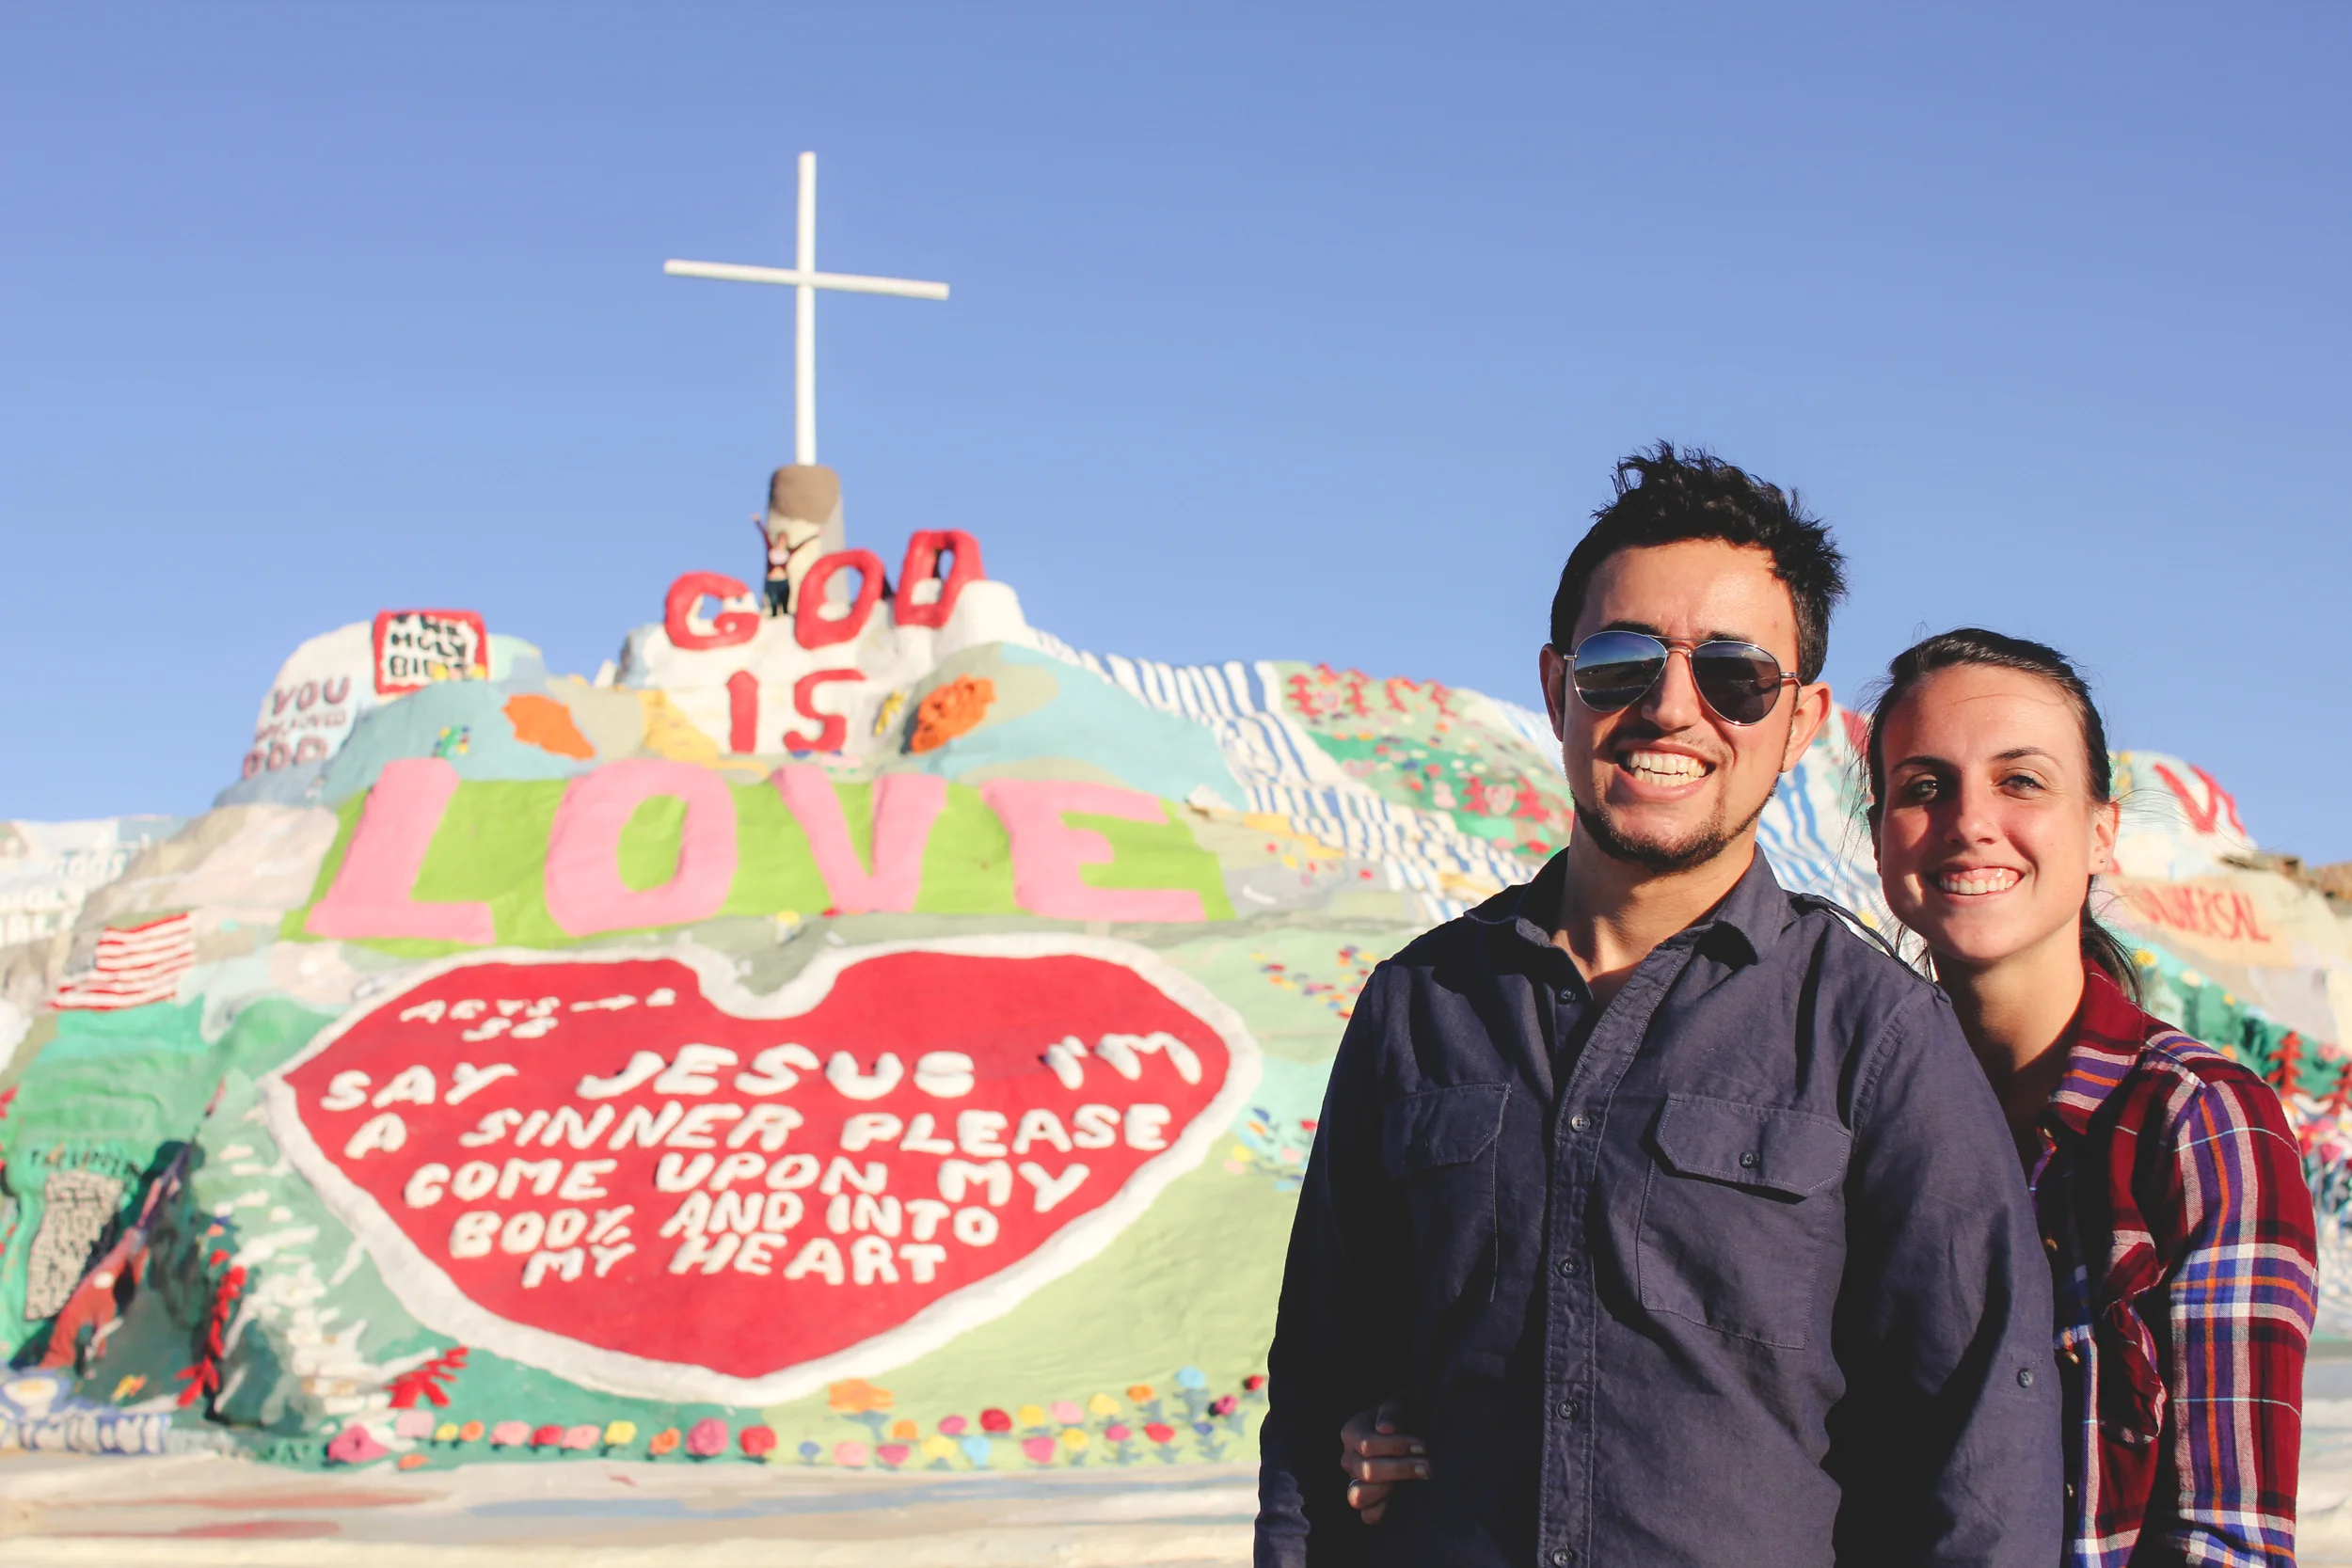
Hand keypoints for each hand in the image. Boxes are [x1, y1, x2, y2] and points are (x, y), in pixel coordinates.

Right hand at [1338, 1397, 1428, 1523]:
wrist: (1411, 1427)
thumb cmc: (1404, 1415)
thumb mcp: (1399, 1404)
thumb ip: (1392, 1412)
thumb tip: (1386, 1429)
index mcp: (1352, 1433)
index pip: (1368, 1445)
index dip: (1396, 1446)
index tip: (1423, 1445)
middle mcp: (1349, 1459)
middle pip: (1368, 1471)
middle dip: (1401, 1469)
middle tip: (1428, 1466)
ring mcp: (1355, 1482)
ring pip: (1359, 1497)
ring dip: (1388, 1490)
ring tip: (1412, 1483)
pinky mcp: (1368, 1501)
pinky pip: (1368, 1515)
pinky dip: (1382, 1511)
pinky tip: (1402, 1499)